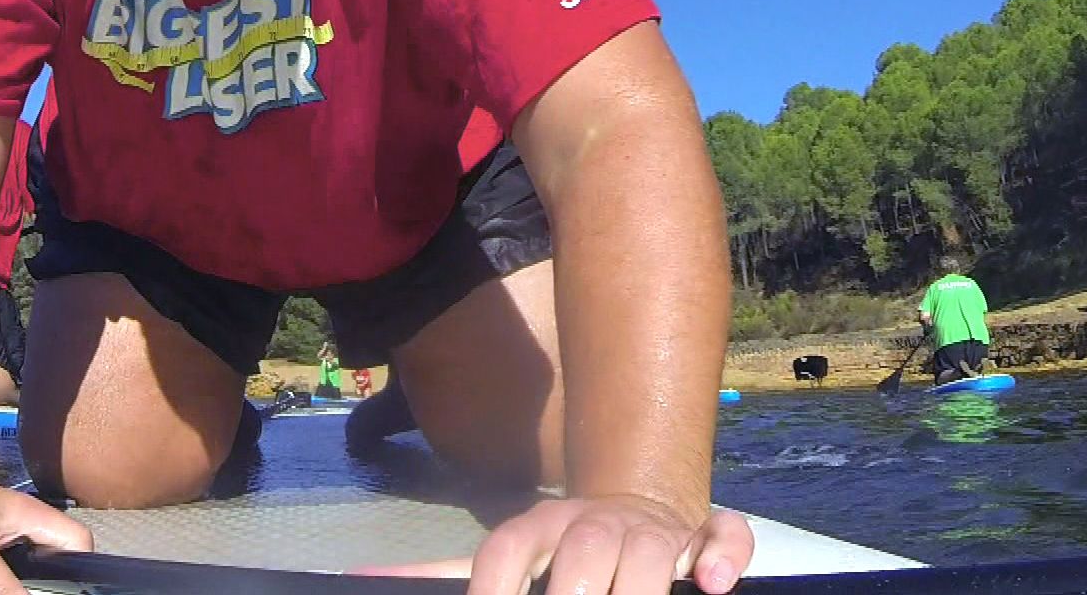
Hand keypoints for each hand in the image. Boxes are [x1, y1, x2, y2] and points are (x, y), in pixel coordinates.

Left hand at [359, 494, 752, 593]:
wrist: (636, 501)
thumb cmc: (559, 546)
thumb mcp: (505, 554)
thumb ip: (441, 569)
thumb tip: (362, 579)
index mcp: (538, 528)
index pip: (507, 550)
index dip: (493, 585)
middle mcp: (591, 525)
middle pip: (583, 553)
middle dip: (575, 593)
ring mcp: (650, 530)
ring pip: (650, 550)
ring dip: (644, 583)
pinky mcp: (702, 536)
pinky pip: (722, 536)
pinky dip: (724, 554)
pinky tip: (713, 585)